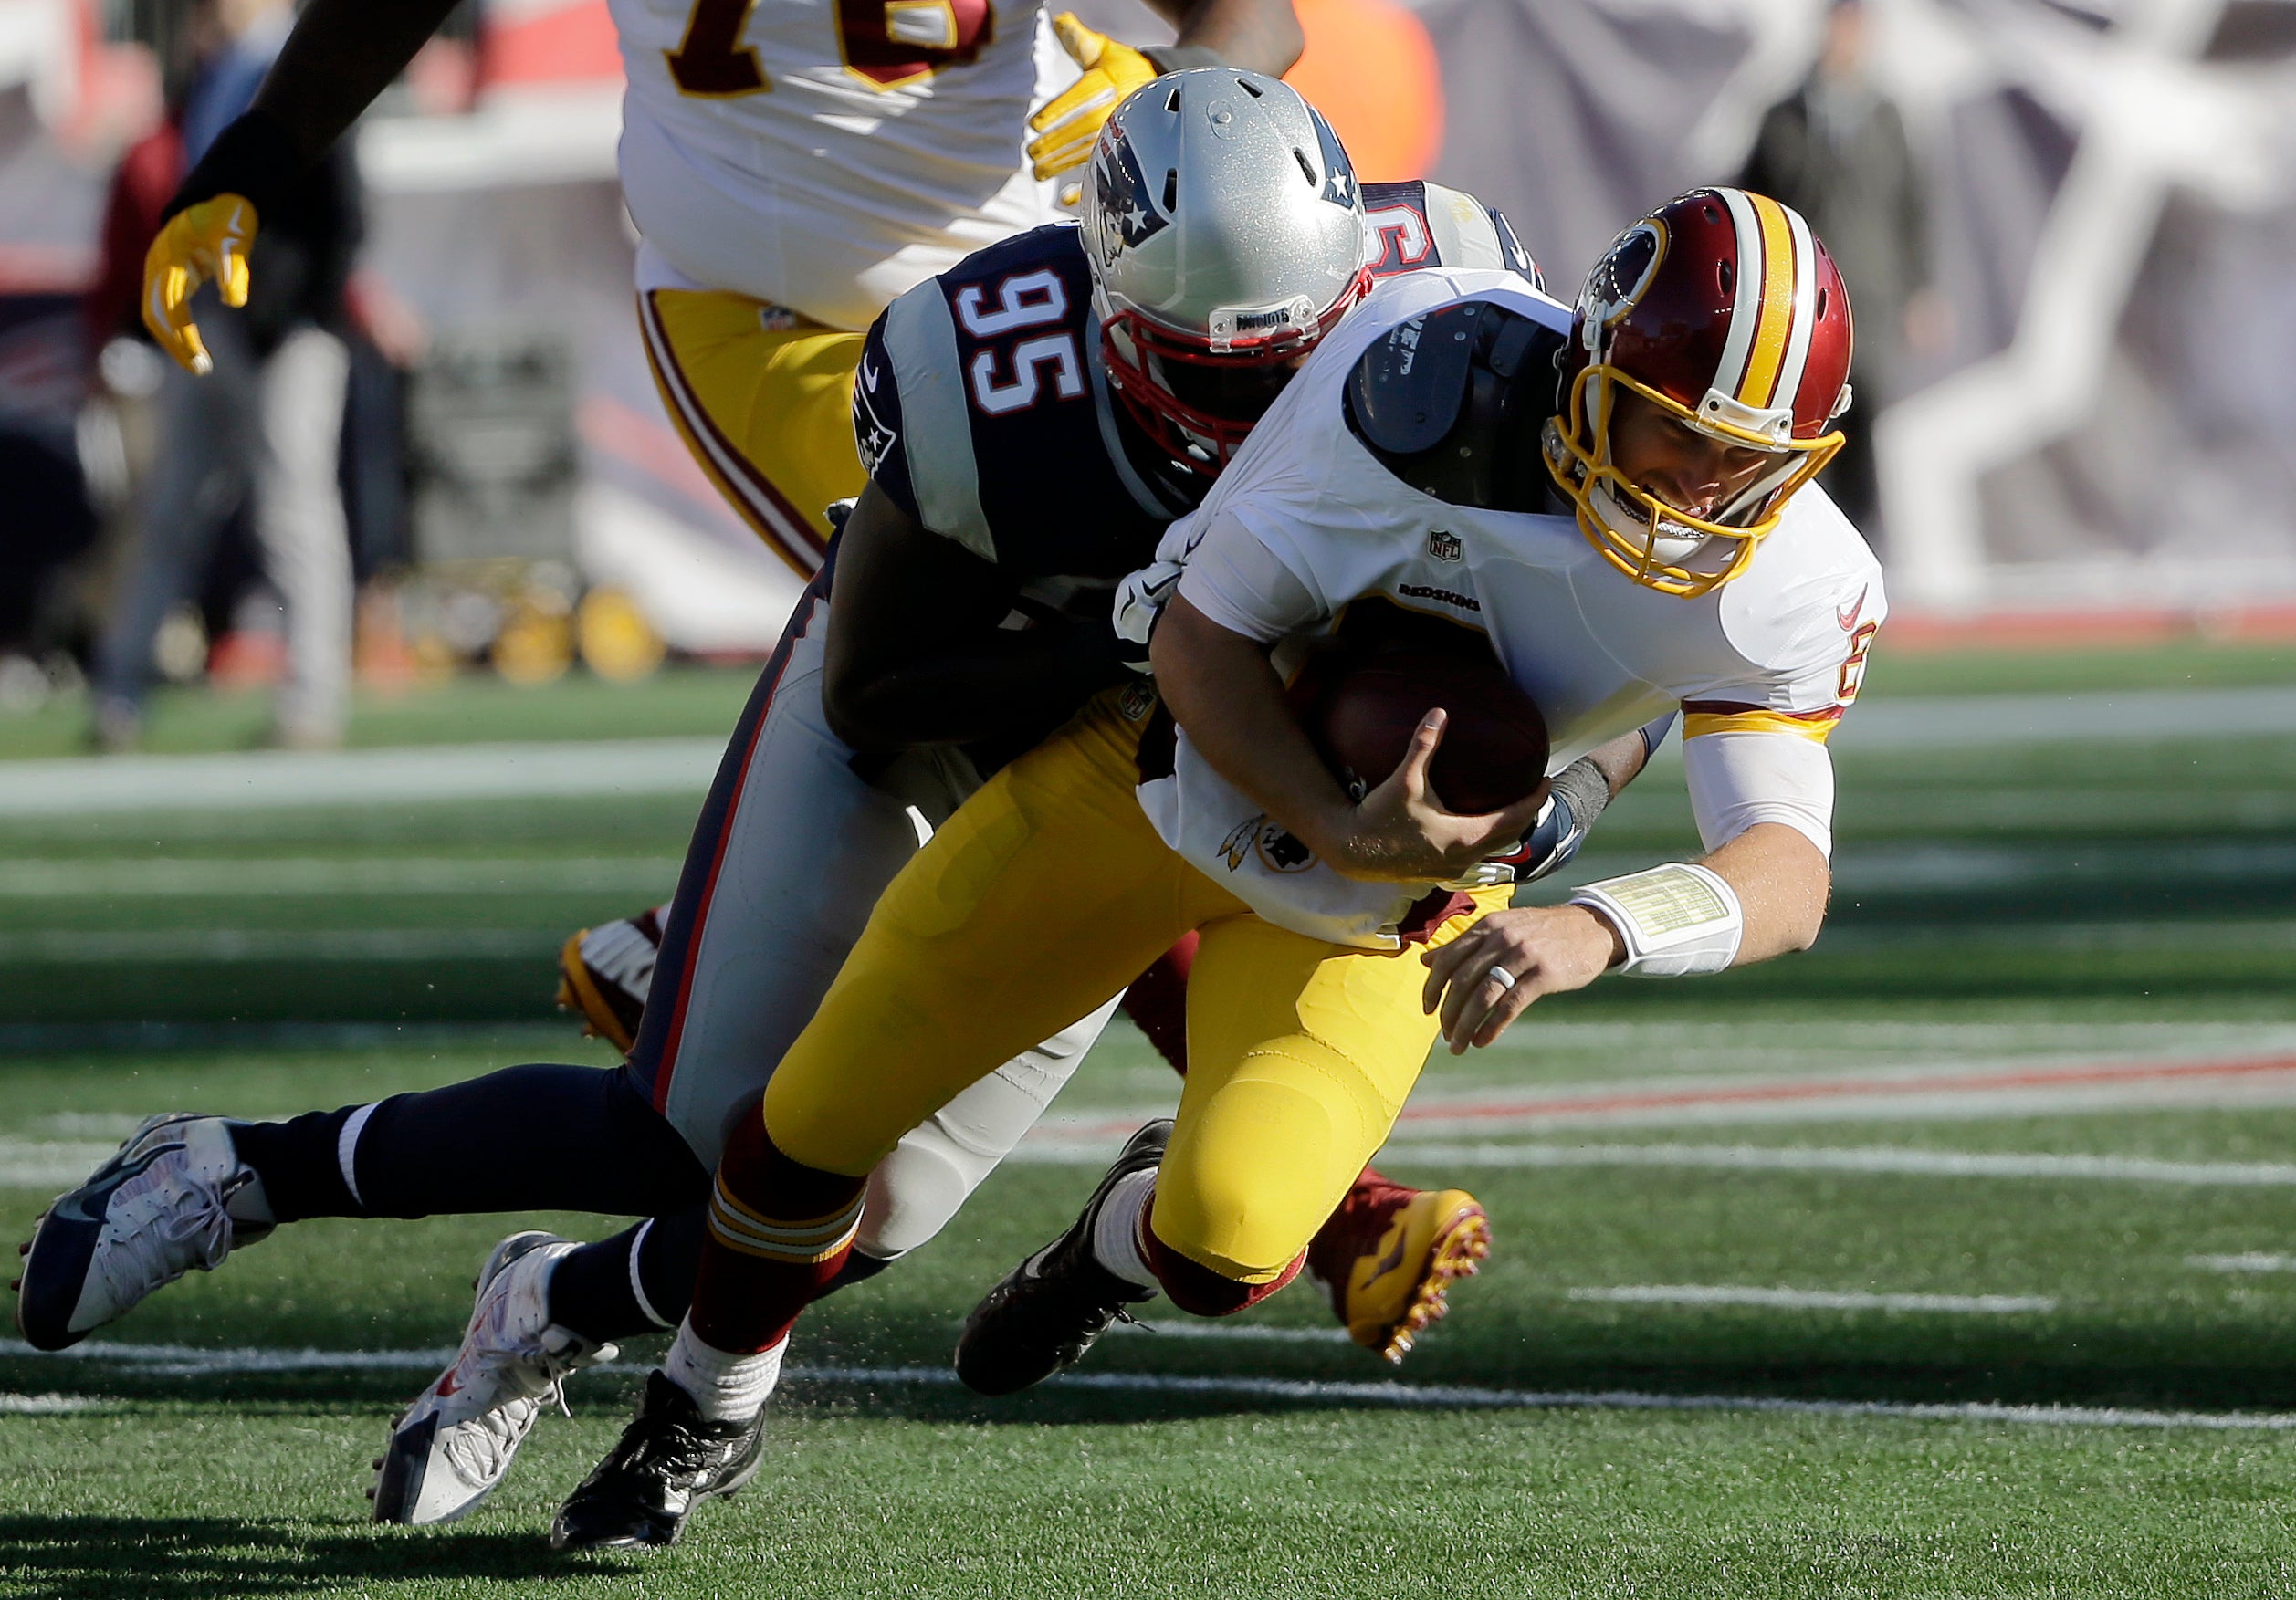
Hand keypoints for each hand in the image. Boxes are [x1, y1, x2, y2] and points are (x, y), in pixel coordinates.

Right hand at [142, 195, 259, 374]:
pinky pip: (166, 309)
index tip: (199, 359)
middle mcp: (158, 265)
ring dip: (174, 340)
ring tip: (200, 365)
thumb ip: (233, 266)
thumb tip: (234, 302)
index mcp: (169, 257)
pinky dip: (176, 331)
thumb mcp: (234, 237)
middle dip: (175, 344)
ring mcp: (160, 270)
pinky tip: (193, 349)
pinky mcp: (170, 276)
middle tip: (201, 369)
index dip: (181, 335)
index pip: (168, 306)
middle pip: (155, 314)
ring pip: (156, 313)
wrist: (218, 195)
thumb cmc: (228, 214)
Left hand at [1026, 14, 1158, 180]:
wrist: (1162, 89)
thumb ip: (1080, 39)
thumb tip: (1058, 21)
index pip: (1081, 96)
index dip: (1057, 110)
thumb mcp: (1105, 51)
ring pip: (1093, 153)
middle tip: (1032, 153)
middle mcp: (1119, 110)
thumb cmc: (1126, 69)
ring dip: (1064, 166)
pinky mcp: (1127, 153)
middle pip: (1084, 129)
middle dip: (1056, 143)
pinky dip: (1088, 190)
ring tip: (1039, 173)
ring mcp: (1124, 134)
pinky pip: (1109, 174)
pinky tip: (1068, 200)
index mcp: (1111, 83)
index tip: (1034, 123)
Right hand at [1309, 709, 1550, 882]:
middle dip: (1525, 814)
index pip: (1514, 818)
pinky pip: (1473, 856)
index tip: (1547, 782)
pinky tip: (1478, 827)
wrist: (1352, 850)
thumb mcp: (1404, 780)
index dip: (1534, 800)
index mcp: (1465, 836)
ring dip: (1506, 829)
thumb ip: (1423, 746)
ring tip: (1512, 808)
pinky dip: (1485, 840)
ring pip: (1492, 849)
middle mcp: (1464, 857)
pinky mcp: (1438, 873)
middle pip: (1509, 836)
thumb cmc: (1380, 816)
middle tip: (1535, 792)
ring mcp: (1452, 869)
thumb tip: (1438, 712)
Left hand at [1420, 905, 1622, 1052]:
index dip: (1433, 987)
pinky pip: (1510, 1006)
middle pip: (1462, 981)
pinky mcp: (1544, 974)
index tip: (1427, 1009)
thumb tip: (1426, 961)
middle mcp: (1502, 938)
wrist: (1592, 928)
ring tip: (1459, 1044)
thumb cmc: (1542, 932)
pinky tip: (1482, 1041)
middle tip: (1445, 1034)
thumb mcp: (1502, 927)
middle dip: (1449, 1012)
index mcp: (1488, 926)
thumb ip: (1465, 944)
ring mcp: (1523, 955)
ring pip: (1483, 997)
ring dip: (1466, 1025)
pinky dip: (1491, 1027)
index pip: (1448, 959)